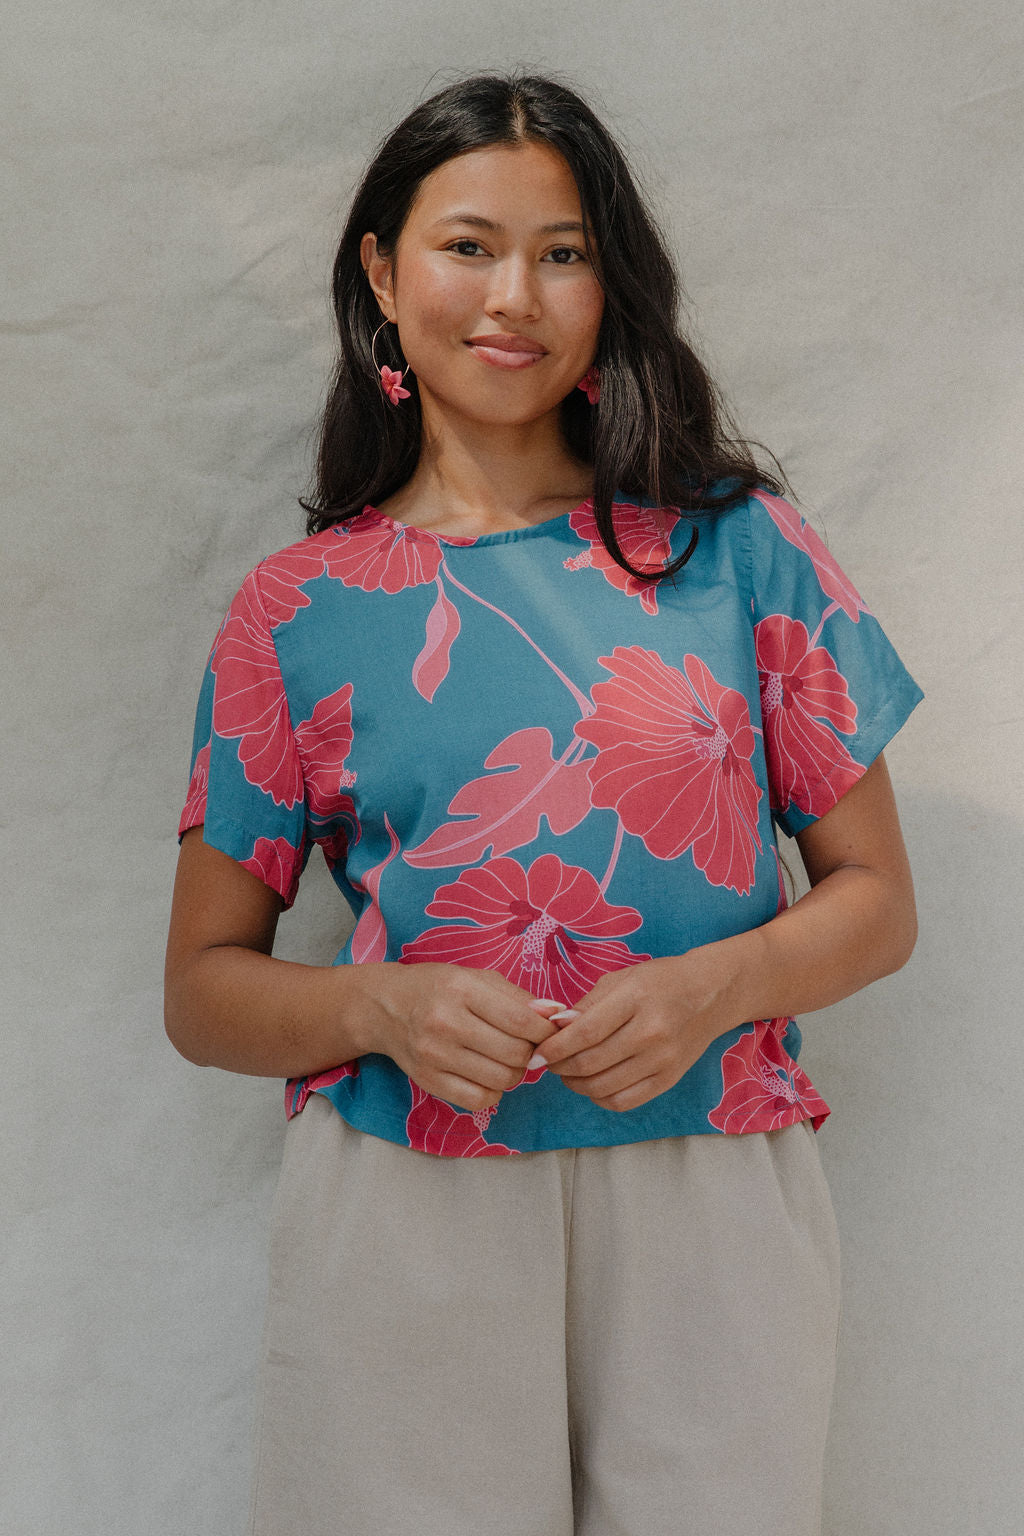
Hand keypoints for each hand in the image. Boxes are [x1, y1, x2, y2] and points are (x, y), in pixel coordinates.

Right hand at [363, 962, 561, 1114]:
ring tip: (506, 1057)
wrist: (386, 1007)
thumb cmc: (439, 988)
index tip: (550, 1031)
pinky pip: (479, 1100)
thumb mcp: (477, 978)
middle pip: (514, 1054)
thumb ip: (519, 997)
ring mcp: (434, 1055)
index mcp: (461, 990)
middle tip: (526, 1044)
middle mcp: (445, 1023)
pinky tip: (488, 1074)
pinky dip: (494, 1091)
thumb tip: (559, 1017)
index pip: (520, 1020)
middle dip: (532, 1052)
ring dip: (515, 1072)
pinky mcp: (428, 1081)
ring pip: (501, 1080)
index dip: (546, 1031)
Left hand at [526, 950, 744, 1112]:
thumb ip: (585, 1005)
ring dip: (576, 1084)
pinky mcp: (669, 1079)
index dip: (554, 1048)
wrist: (711, 994)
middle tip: (548, 1062)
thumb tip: (552, 1028)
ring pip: (603, 1086)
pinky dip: (600, 1098)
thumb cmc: (659, 981)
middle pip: (591, 1063)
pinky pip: (624, 1101)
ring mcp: (663, 1059)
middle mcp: (652, 1032)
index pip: (585, 1033)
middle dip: (560, 1067)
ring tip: (567, 1072)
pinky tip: (592, 1084)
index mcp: (635, 999)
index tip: (537, 1053)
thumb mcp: (620, 979)